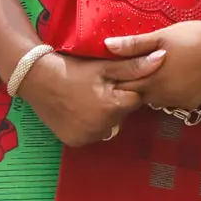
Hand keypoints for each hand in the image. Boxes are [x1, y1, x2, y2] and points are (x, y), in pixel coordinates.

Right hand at [17, 48, 161, 147]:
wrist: (36, 78)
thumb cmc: (74, 69)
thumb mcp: (105, 66)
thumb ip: (135, 66)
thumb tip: (163, 57)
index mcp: (112, 108)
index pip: (135, 100)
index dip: (126, 88)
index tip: (112, 80)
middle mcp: (101, 128)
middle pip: (122, 114)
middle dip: (116, 102)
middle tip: (98, 88)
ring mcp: (86, 137)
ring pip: (109, 125)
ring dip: (104, 115)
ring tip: (88, 98)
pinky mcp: (74, 142)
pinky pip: (92, 133)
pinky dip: (90, 124)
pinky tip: (80, 110)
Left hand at [104, 20, 200, 111]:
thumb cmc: (193, 37)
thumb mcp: (163, 36)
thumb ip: (134, 44)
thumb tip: (107, 45)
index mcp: (151, 80)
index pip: (122, 86)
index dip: (118, 77)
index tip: (116, 69)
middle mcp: (162, 96)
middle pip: (137, 95)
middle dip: (133, 85)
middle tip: (137, 68)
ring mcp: (177, 102)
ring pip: (153, 100)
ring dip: (150, 89)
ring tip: (156, 72)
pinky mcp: (191, 104)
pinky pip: (171, 101)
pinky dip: (168, 93)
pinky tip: (174, 78)